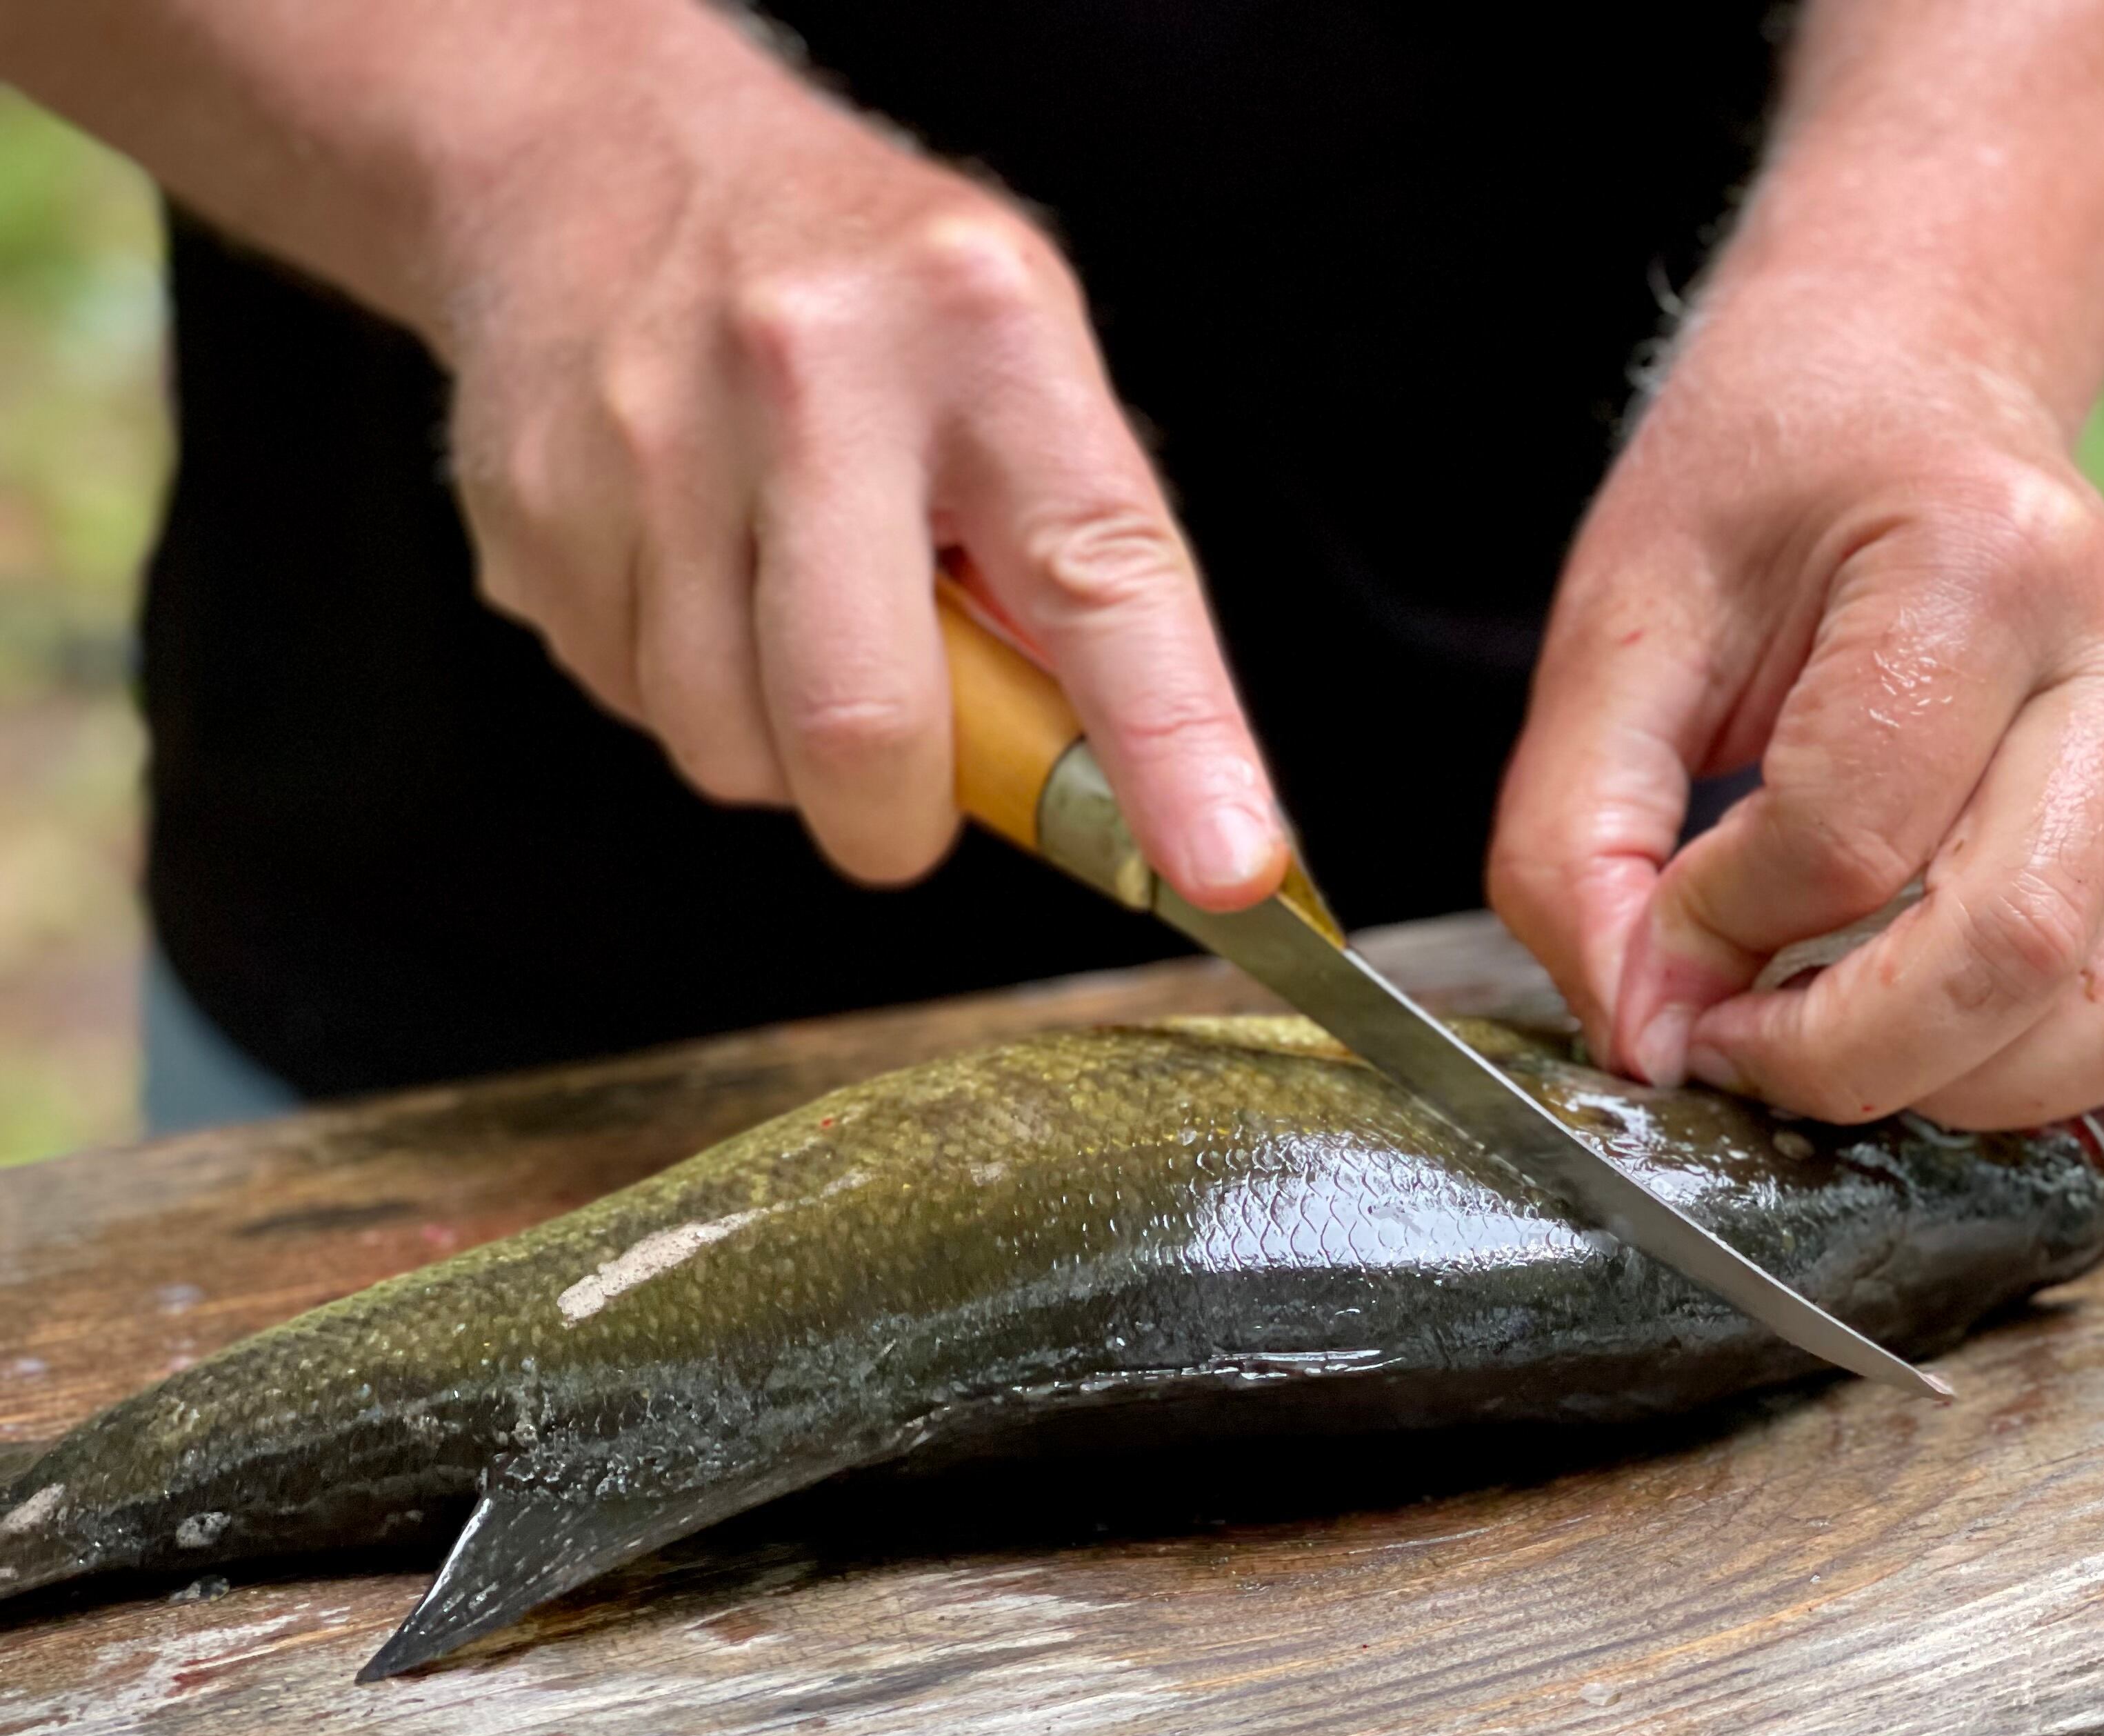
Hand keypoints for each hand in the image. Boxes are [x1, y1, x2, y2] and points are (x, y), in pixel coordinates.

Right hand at [431, 29, 1284, 899]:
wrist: (593, 153)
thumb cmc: (854, 293)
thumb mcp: (1018, 363)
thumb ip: (1077, 564)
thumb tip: (1126, 786)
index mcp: (983, 337)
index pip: (1103, 581)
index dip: (1172, 750)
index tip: (1224, 869)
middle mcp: (811, 375)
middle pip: (864, 722)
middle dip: (900, 816)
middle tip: (912, 786)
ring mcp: (650, 440)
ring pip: (731, 746)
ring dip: (782, 749)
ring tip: (795, 619)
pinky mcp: (534, 509)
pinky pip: (633, 708)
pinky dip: (686, 691)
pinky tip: (697, 577)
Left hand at [1489, 302, 2103, 1128]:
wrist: (1904, 385)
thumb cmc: (1756, 497)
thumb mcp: (1614, 632)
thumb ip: (1580, 844)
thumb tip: (1642, 1042)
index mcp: (1982, 555)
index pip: (1849, 836)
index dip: (1717, 932)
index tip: (1649, 935)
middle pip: (2009, 947)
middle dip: (1833, 1055)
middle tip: (1719, 1045)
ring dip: (1943, 1084)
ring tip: (1814, 1035)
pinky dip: (2026, 1070)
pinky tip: (1910, 1024)